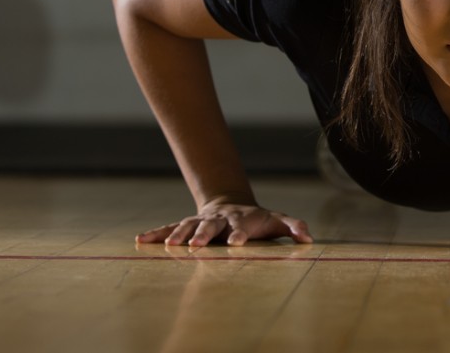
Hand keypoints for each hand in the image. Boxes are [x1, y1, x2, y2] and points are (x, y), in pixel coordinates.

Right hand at [136, 201, 313, 245]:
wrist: (231, 204)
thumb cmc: (257, 219)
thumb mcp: (277, 221)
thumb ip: (293, 226)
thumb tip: (309, 238)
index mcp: (241, 219)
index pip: (242, 226)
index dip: (240, 233)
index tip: (238, 242)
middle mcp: (219, 219)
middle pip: (211, 226)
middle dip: (204, 234)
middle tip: (198, 246)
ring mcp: (201, 221)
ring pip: (188, 226)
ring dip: (179, 234)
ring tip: (170, 245)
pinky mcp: (186, 225)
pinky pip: (169, 227)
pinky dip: (156, 233)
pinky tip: (141, 239)